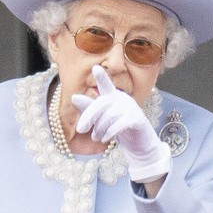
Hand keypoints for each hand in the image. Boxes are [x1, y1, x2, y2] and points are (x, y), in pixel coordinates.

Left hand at [72, 66, 171, 182]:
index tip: (95, 68)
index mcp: (113, 97)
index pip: (106, 85)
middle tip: (80, 130)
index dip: (102, 77)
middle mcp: (123, 99)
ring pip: (108, 116)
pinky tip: (106, 138)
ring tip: (96, 137)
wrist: (139, 144)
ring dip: (99, 129)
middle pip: (101, 104)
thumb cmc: (119, 130)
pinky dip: (109, 133)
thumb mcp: (101, 119)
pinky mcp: (137, 119)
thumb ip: (89, 108)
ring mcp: (132, 108)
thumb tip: (74, 97)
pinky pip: (119, 125)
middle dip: (88, 117)